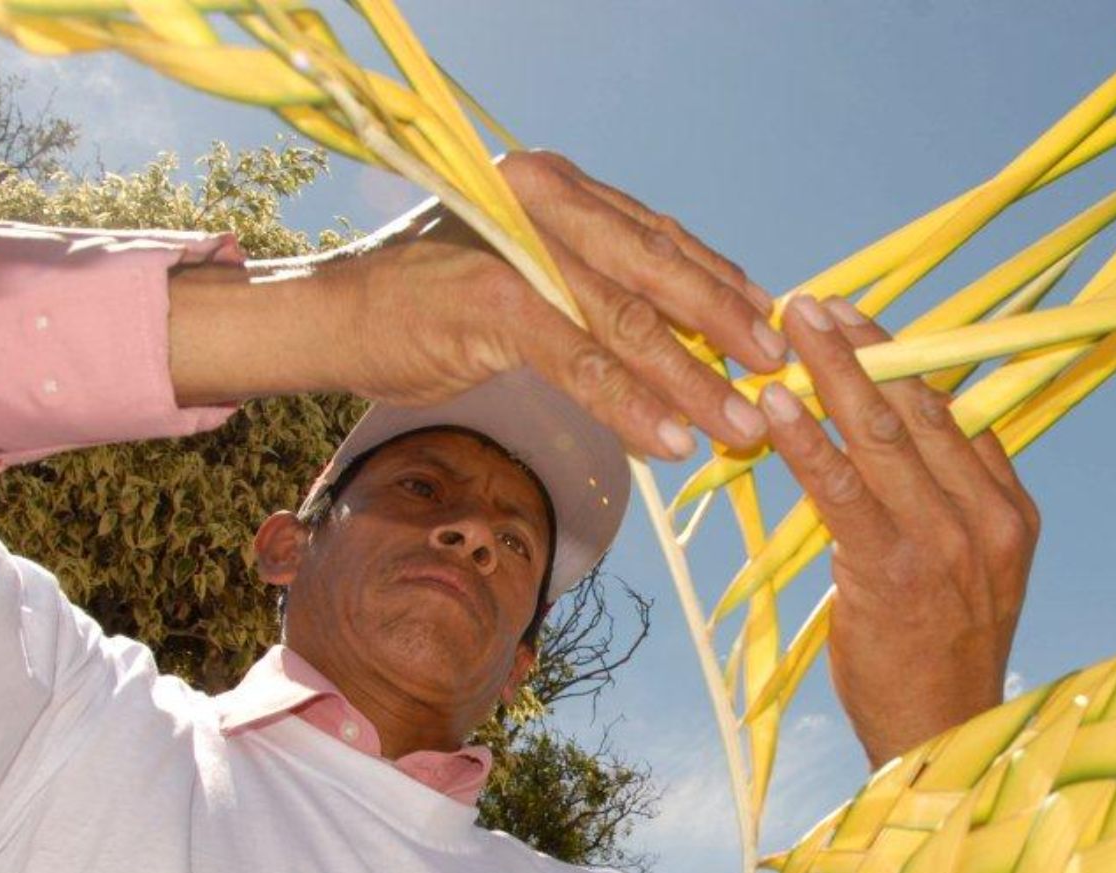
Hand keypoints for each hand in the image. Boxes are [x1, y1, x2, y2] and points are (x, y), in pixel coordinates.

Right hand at [270, 150, 784, 458]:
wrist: (337, 315)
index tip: (772, 327)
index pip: (660, 237)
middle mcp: (545, 201)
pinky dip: (632, 404)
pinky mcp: (493, 305)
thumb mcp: (524, 274)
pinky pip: (581, 363)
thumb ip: (590, 282)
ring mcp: (520, 251)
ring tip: (737, 425)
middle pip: (658, 271)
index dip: (721, 284)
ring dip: (691, 380)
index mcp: (560, 189)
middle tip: (778, 373)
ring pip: (628, 321)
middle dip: (725, 328)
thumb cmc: (435, 300)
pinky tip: (669, 441)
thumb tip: (677, 328)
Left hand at [760, 295, 1039, 766]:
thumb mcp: (967, 574)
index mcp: (1009, 510)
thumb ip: (943, 508)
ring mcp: (945, 543)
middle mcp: (988, 517)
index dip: (902, 355)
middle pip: (918, 407)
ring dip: (829, 373)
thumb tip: (888, 445)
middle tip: (812, 302)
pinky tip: (775, 405)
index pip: (953, 409)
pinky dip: (807, 440)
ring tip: (788, 327)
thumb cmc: (940, 657)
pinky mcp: (892, 571)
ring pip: (881, 434)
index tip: (856, 317)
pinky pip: (843, 488)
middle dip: (860, 346)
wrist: (945, 745)